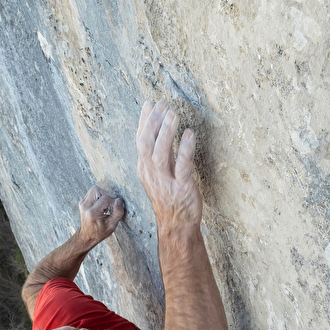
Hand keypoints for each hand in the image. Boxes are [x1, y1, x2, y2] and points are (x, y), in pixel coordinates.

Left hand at [77, 185, 124, 247]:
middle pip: (97, 190)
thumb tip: (120, 201)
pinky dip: (99, 196)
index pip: (105, 198)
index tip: (118, 206)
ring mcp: (82, 203)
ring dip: (103, 195)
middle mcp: (85, 206)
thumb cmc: (99, 232)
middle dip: (108, 195)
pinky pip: (93, 193)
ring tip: (107, 205)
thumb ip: (117, 212)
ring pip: (95, 189)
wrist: (87, 236)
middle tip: (112, 204)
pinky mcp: (83, 202)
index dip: (114, 201)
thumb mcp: (112, 226)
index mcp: (92, 212)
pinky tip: (102, 205)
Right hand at [136, 101, 201, 231]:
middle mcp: (152, 174)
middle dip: (153, 122)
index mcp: (145, 169)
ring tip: (173, 114)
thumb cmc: (170, 199)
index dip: (144, 121)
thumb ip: (161, 153)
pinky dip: (184, 149)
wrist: (177, 226)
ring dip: (166, 132)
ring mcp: (165, 181)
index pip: (140, 141)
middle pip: (146, 144)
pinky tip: (189, 134)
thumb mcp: (160, 174)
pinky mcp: (182, 188)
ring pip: (160, 153)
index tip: (149, 103)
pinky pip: (182, 166)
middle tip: (162, 103)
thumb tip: (161, 130)